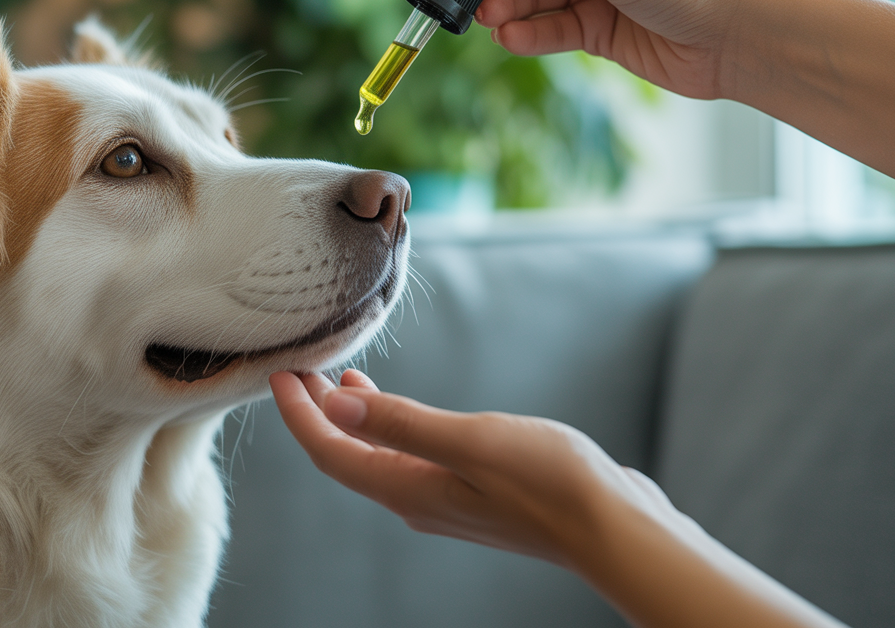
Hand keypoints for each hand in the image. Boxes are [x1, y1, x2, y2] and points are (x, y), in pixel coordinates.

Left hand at [271, 370, 848, 627]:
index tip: (280, 370)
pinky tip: (398, 408)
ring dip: (352, 417)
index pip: (329, 452)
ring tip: (338, 377)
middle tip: (300, 366)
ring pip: (377, 456)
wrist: (614, 528)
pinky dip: (390, 427)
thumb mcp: (469, 440)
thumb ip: (400, 423)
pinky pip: (409, 456)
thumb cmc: (548, 483)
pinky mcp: (473, 492)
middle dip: (317, 411)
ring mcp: (445, 498)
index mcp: (407, 488)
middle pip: (345, 455)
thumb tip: (335, 405)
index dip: (298, 413)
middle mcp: (416, 499)